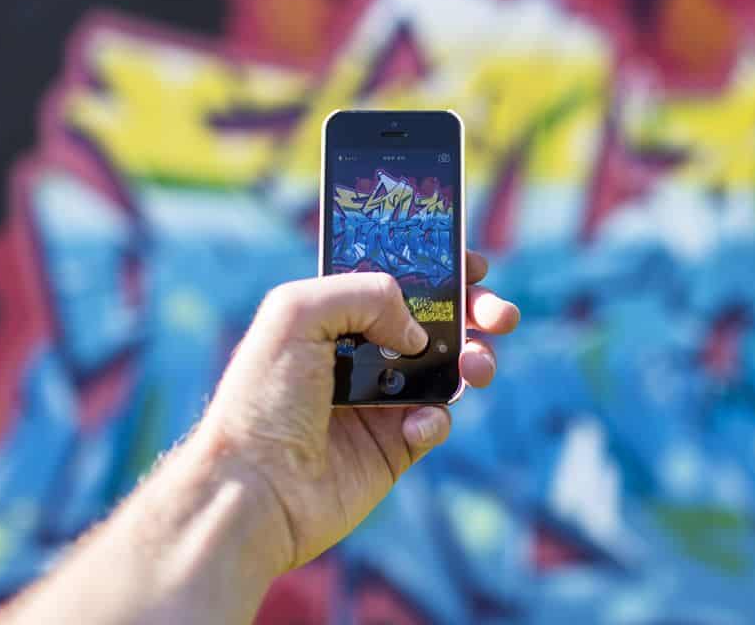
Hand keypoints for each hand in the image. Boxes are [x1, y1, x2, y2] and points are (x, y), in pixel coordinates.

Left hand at [194, 250, 518, 576]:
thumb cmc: (262, 400)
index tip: (474, 264)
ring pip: (447, 367)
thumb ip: (366, 293)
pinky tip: (416, 425)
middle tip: (499, 314)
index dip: (436, 268)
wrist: (255, 490)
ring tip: (478, 367)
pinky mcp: (393, 447)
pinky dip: (438, 418)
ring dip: (474, 358)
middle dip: (475, 310)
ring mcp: (378, 401)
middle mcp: (358, 353)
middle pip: (433, 320)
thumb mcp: (297, 313)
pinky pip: (436, 422)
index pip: (393, 279)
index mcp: (332, 315)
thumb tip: (415, 332)